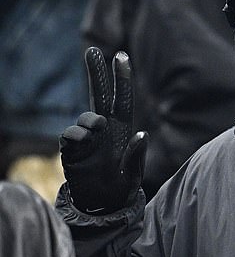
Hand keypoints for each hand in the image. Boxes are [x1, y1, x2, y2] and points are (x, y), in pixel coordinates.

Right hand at [60, 47, 147, 212]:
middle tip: (92, 50)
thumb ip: (137, 156)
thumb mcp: (133, 176)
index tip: (121, 55)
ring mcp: (86, 138)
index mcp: (122, 131)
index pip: (122, 99)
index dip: (121, 78)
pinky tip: (83, 146)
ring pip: (85, 118)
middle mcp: (104, 130)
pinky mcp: (70, 149)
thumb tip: (143, 133)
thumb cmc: (121, 188)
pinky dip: (76, 137)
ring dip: (91, 122)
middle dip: (96, 73)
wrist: (100, 205)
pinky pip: (69, 135)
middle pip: (99, 95)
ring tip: (98, 134)